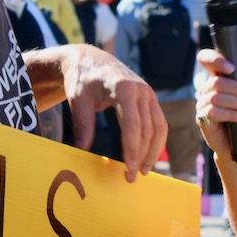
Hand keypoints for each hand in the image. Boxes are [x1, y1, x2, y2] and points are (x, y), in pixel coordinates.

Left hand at [60, 45, 166, 181]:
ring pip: (159, 126)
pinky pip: (159, 122)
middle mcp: (141, 90)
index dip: (132, 150)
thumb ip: (82, 125)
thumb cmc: (82, 80)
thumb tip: (81, 151)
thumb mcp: (78, 100)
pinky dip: (156, 140)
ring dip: (154, 150)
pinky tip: (148, 155)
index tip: (129, 170)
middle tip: (133, 177)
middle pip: (148, 129)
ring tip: (144, 170)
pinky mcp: (150, 98)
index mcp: (123, 88)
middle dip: (143, 155)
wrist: (90, 59)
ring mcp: (148, 93)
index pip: (133, 125)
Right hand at [194, 44, 236, 157]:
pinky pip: (214, 112)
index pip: (205, 59)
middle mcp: (207, 89)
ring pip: (216, 96)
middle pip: (217, 81)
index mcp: (217, 77)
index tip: (232, 67)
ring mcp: (202, 103)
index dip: (214, 59)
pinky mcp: (202, 119)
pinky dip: (233, 114)